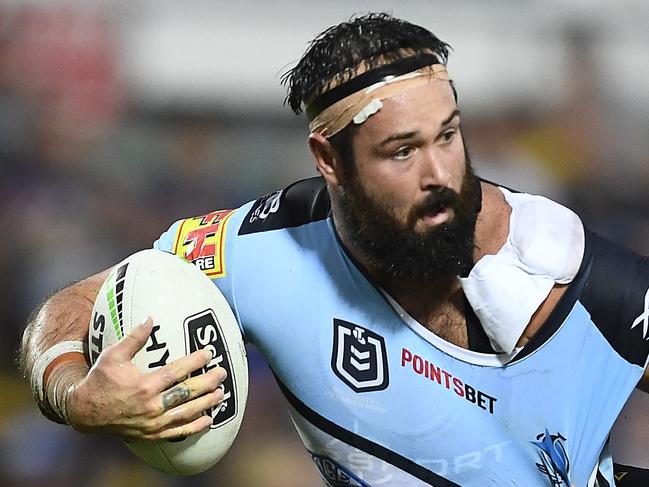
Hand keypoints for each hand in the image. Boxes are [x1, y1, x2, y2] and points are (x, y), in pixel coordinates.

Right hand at [67, 317, 225, 439]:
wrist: (85, 413)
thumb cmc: (100, 380)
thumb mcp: (113, 356)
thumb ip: (134, 338)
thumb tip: (150, 318)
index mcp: (144, 385)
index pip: (177, 371)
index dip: (195, 361)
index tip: (209, 352)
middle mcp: (152, 405)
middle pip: (187, 393)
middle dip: (208, 382)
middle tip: (222, 372)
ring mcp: (153, 422)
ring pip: (187, 413)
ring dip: (207, 403)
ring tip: (221, 393)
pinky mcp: (152, 434)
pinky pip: (178, 432)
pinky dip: (195, 427)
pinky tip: (208, 420)